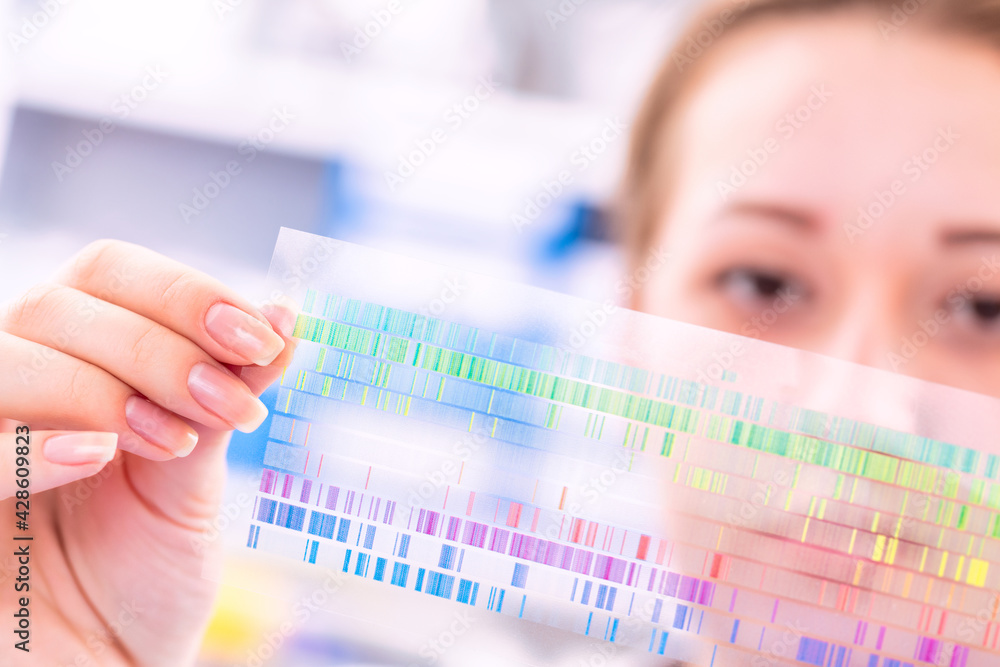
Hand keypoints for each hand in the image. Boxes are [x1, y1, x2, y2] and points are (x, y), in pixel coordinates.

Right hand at [0, 240, 295, 665]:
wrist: (110, 662)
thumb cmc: (146, 572)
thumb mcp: (195, 478)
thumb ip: (223, 394)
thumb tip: (285, 314)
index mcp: (80, 358)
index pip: (111, 274)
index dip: (185, 292)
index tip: (261, 339)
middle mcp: (21, 380)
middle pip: (62, 305)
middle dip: (161, 346)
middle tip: (230, 403)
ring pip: (10, 356)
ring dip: (105, 386)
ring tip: (175, 439)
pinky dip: (33, 443)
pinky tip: (98, 455)